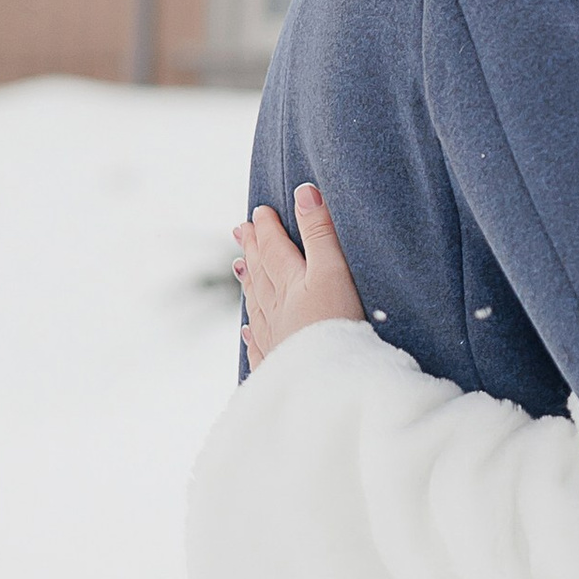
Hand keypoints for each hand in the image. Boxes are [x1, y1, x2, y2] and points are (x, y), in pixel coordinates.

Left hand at [232, 184, 368, 371]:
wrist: (329, 386)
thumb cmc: (339, 326)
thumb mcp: (335, 272)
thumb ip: (321, 233)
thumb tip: (305, 193)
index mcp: (292, 285)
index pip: (276, 250)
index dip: (268, 229)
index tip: (258, 212)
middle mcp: (277, 311)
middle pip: (261, 274)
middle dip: (253, 250)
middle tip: (240, 230)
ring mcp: (275, 341)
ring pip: (257, 307)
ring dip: (249, 284)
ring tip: (239, 269)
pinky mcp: (280, 369)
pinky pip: (259, 347)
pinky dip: (251, 335)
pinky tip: (246, 332)